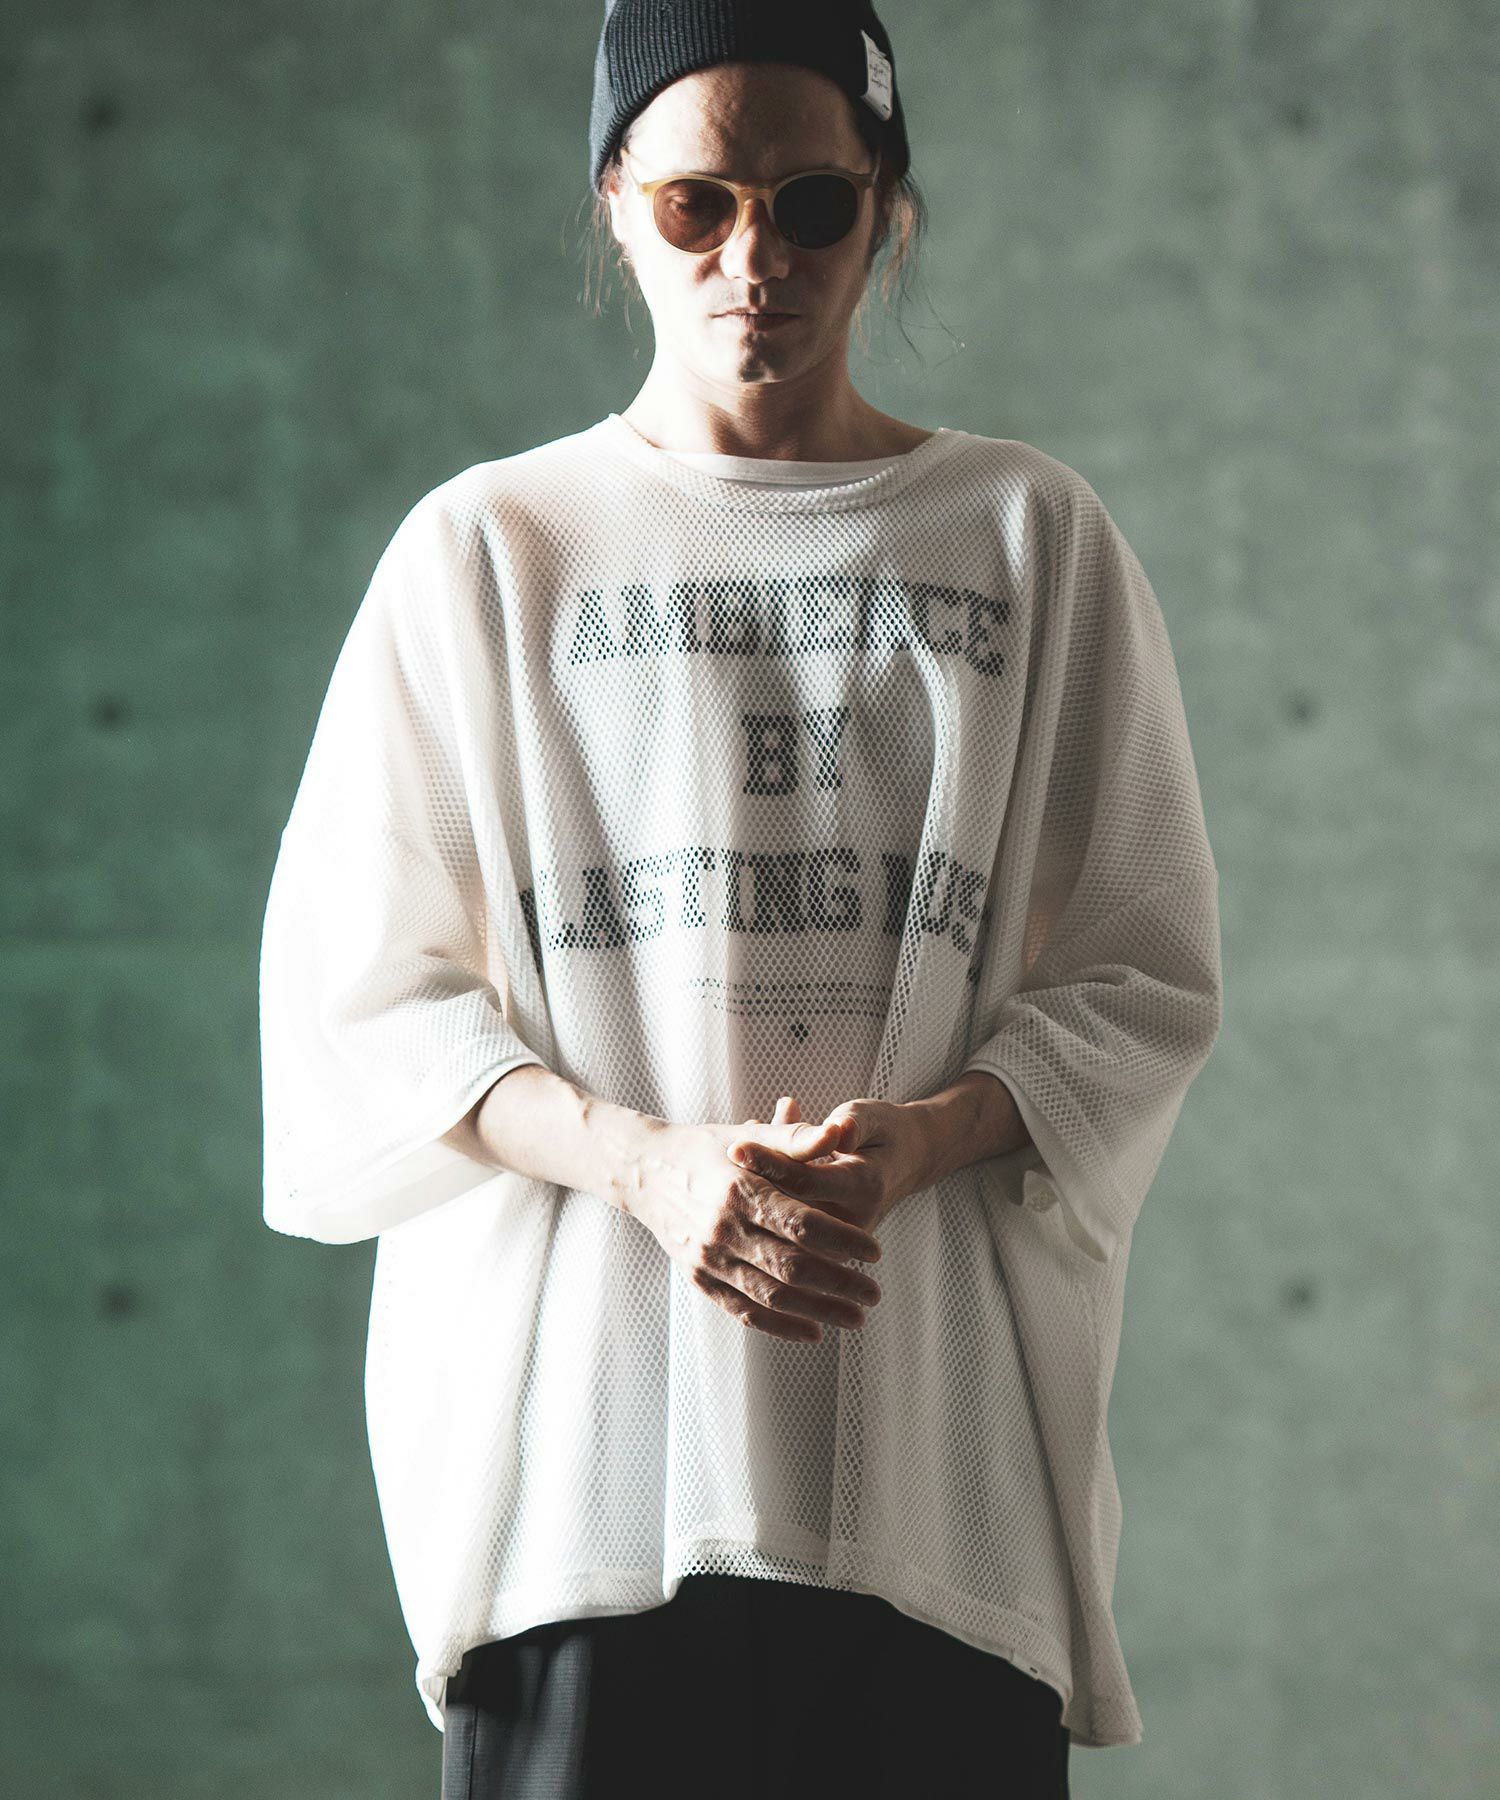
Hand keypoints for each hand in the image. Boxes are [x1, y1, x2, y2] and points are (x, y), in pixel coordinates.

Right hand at [622, 1099, 885, 1345]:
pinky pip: (744, 1311)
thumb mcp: (749, 1137)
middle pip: (792, 1266)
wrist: (645, 1171)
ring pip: (772, 1296)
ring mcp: (709, 1259)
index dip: (843, 1240)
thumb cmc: (706, 1149)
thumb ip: (795, 1140)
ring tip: (855, 1317)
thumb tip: (838, 1134)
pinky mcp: (699, 1279)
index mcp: (740, 1190)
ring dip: (819, 1311)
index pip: (803, 1224)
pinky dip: (780, 1327)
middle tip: (874, 1293)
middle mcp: (723, 1229)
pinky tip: (813, 1331)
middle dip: (840, 1284)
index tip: (875, 1252)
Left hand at [725, 1095, 929, 1247]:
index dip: (769, 1163)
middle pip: (787, 1210)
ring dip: (753, 1197)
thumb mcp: (870, 1116)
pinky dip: (764, 1207)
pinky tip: (747, 1178)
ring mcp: (841, 1243)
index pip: (805, 1180)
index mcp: (864, 1186)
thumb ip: (852, 1123)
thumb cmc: (881, 1133)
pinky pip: (788, 1235)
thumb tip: (835, 1130)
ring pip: (783, 1226)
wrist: (905, 1163)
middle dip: (752, 1182)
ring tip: (734, 1162)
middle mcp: (853, 1221)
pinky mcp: (829, 1251)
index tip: (735, 1146)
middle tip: (726, 1155)